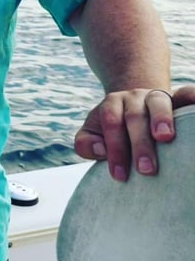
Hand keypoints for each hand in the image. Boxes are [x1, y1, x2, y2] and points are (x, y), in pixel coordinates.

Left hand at [74, 86, 194, 180]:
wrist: (133, 105)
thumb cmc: (114, 131)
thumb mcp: (93, 134)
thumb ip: (85, 144)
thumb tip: (99, 149)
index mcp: (112, 105)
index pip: (111, 123)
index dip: (114, 148)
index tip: (119, 175)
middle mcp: (134, 98)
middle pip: (134, 116)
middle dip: (139, 144)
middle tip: (146, 170)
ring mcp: (156, 96)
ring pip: (158, 102)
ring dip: (161, 119)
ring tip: (165, 138)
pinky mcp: (177, 99)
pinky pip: (185, 94)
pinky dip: (192, 98)